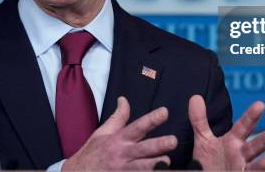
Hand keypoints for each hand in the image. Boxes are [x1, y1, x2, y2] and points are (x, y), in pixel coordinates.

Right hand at [63, 96, 177, 170]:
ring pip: (142, 168)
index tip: (165, 112)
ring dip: (155, 165)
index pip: (137, 126)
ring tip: (167, 162)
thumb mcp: (103, 132)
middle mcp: (122, 154)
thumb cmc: (92, 153)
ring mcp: (122, 170)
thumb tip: (124, 99)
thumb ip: (118, 117)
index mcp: (119, 139)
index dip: (152, 119)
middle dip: (158, 145)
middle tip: (173, 140)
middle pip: (143, 149)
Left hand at [189, 95, 264, 170]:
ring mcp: (242, 168)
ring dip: (262, 164)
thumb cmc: (209, 160)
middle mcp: (240, 154)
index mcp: (233, 141)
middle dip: (263, 140)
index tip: (261, 104)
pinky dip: (257, 171)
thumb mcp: (203, 139)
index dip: (251, 116)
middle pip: (254, 146)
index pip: (243, 126)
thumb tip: (195, 97)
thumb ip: (199, 119)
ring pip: (255, 164)